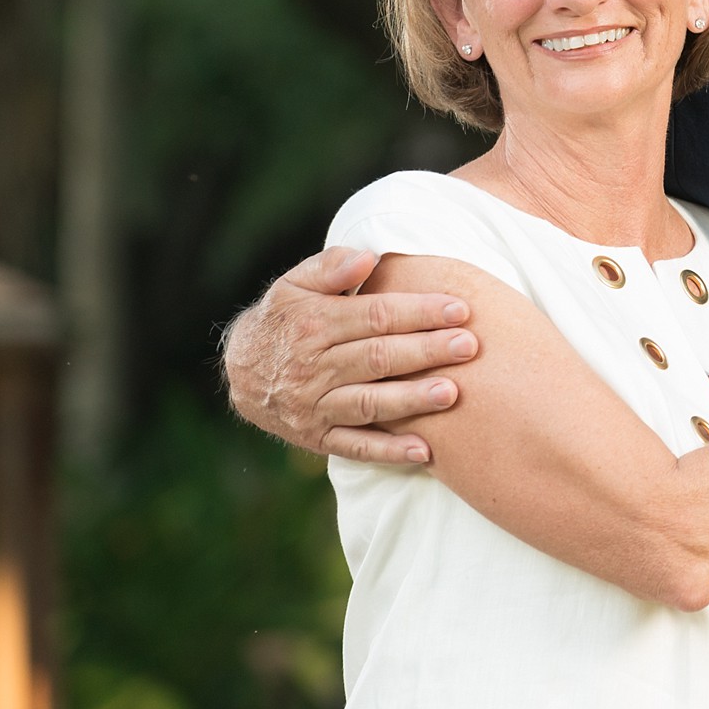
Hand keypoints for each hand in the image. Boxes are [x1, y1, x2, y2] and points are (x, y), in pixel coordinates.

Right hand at [222, 246, 481, 464]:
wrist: (239, 371)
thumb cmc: (284, 318)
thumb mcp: (294, 284)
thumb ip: (331, 266)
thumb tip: (368, 257)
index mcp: (314, 325)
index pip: (374, 316)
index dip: (419, 312)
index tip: (460, 309)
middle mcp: (313, 367)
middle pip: (377, 358)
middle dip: (426, 351)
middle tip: (469, 346)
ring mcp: (314, 405)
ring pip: (368, 403)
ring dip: (411, 400)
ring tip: (451, 393)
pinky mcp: (316, 436)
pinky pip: (354, 446)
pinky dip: (387, 451)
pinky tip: (424, 452)